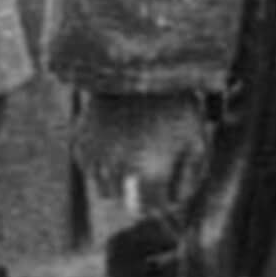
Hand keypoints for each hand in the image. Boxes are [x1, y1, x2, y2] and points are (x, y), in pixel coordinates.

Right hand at [75, 90, 212, 226]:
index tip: (172, 188)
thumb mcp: (196, 139)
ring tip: (135, 154)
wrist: (139, 67)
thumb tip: (177, 203)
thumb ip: (192, 177)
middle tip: (153, 173)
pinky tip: (116, 140)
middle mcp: (118, 170)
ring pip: (105, 189)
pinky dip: (101, 161)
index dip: (165, 201)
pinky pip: (90, 167)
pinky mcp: (79, 142)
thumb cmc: (175, 106)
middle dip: (141, 195)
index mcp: (150, 172)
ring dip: (120, 180)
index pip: (154, 209)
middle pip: (128, 203)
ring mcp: (95, 156)